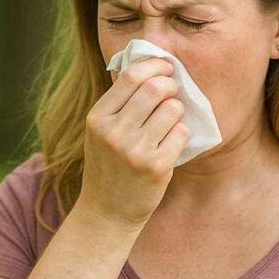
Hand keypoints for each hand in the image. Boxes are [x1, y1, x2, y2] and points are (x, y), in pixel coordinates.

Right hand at [78, 57, 190, 231]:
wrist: (107, 212)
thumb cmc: (109, 166)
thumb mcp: (101, 132)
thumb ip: (119, 103)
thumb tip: (152, 66)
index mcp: (97, 118)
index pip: (131, 76)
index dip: (155, 66)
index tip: (165, 68)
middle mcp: (114, 132)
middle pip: (155, 88)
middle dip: (170, 85)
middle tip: (173, 93)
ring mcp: (135, 151)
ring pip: (172, 109)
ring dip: (177, 111)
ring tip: (169, 122)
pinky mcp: (156, 167)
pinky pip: (181, 133)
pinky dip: (181, 134)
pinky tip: (170, 144)